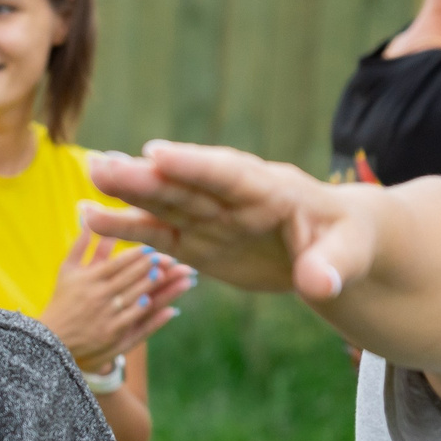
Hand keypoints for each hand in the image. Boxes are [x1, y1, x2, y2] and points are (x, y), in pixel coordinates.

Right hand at [38, 227, 192, 367]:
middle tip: (167, 259)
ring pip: (135, 296)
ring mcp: (106, 315)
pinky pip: (134, 318)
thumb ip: (80, 246)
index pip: (117, 263)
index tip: (151, 250)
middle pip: (130, 278)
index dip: (136, 256)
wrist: (51, 340)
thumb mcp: (66, 271)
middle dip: (150, 267)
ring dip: (152, 286)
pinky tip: (158, 302)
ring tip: (166, 276)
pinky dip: (146, 309)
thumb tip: (89, 220)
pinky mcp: (111, 333)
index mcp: (89, 279)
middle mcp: (98, 295)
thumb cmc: (61, 301)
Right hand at [85, 141, 372, 297]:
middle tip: (102, 164)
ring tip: (90, 176)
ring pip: (165, 202)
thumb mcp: (350, 255)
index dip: (195, 165)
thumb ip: (331, 266)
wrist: (336, 250)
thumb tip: (317, 286)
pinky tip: (90, 217)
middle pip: (186, 185)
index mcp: (274, 191)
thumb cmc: (349, 244)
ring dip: (127, 192)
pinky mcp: (198, 241)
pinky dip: (126, 227)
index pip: (232, 175)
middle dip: (145, 177)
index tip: (157, 154)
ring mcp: (212, 218)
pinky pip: (159, 233)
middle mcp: (234, 199)